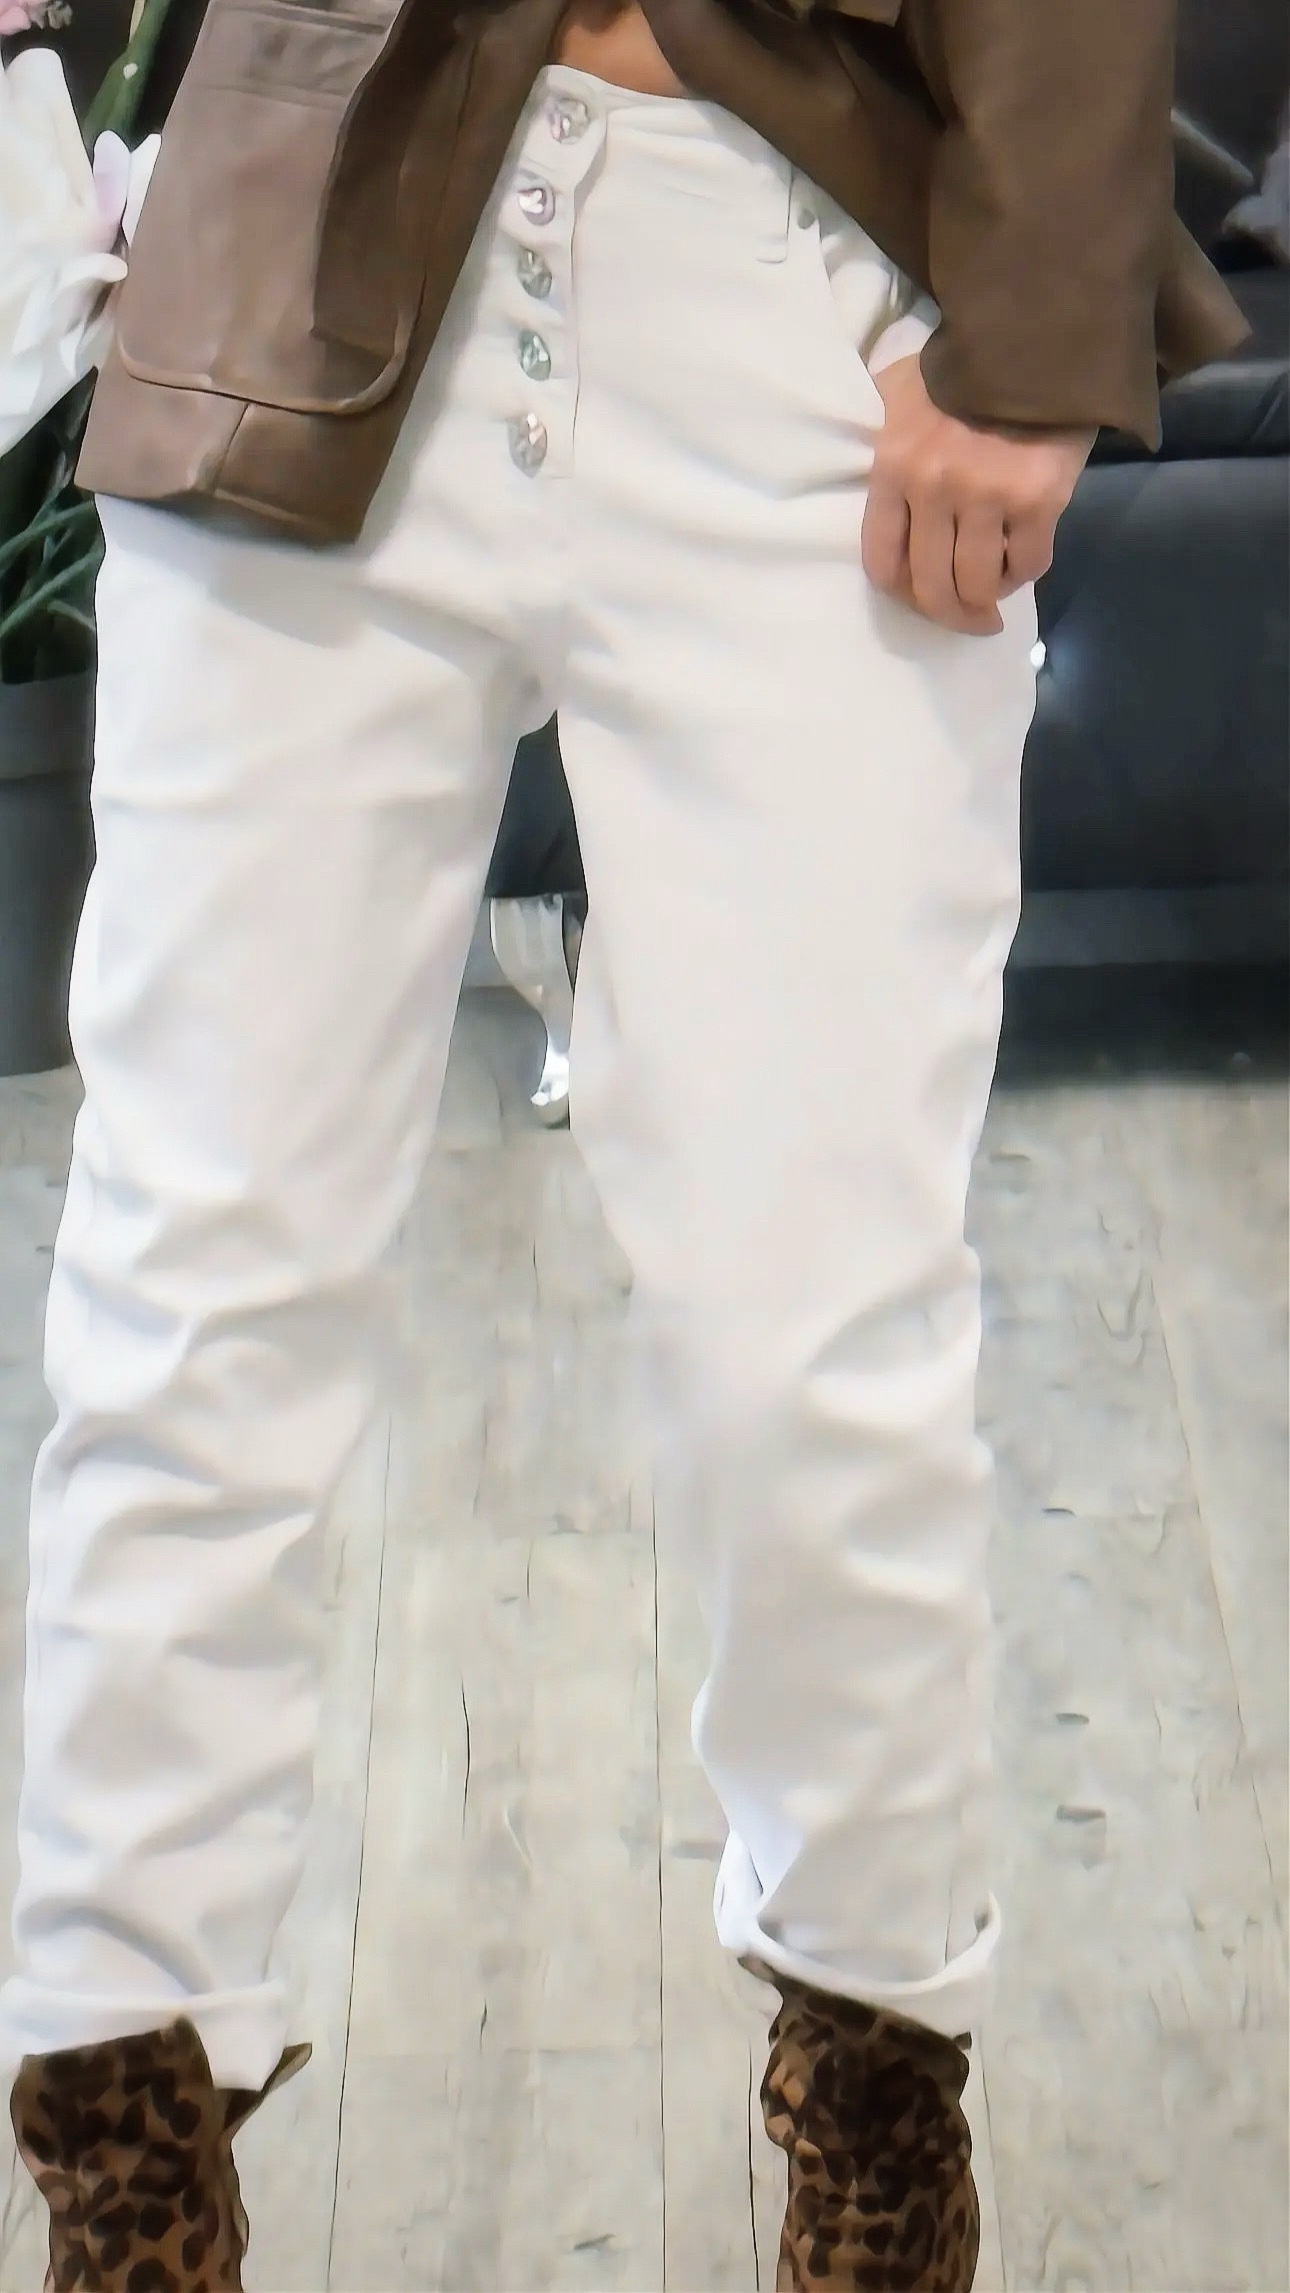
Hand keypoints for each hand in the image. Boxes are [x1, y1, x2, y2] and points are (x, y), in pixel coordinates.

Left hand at [862, 354, 1093, 635]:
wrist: (1038, 335)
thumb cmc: (962, 366)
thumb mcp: (896, 390)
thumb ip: (875, 434)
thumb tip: (850, 461)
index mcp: (892, 466)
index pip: (882, 561)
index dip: (900, 592)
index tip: (918, 596)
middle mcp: (934, 488)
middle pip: (930, 586)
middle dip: (948, 615)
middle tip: (966, 621)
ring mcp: (987, 496)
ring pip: (978, 585)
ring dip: (985, 604)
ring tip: (993, 602)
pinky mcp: (1038, 499)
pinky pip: (1028, 563)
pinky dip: (1023, 574)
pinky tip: (1020, 565)